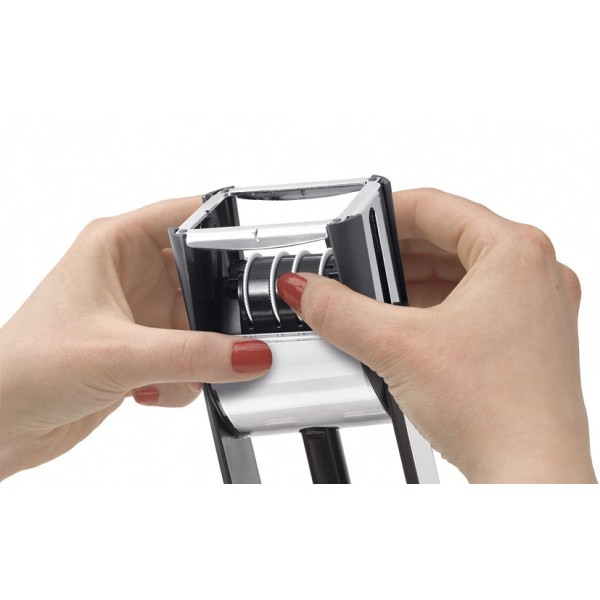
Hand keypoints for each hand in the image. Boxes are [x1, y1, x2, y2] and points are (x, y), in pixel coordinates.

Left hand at [0, 197, 271, 479]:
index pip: (187, 215)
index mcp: (115, 246)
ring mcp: (140, 314)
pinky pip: (191, 356)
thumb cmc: (24, 369)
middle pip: (205, 277)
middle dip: (217, 313)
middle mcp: (131, 274)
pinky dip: (184, 378)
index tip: (260, 257)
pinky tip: (148, 391)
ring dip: (198, 354)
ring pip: (202, 323)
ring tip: (168, 374)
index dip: (225, 230)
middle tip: (219, 337)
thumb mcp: (118, 354)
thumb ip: (193, 355)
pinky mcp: (143, 349)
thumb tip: (251, 353)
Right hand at [277, 188, 595, 482]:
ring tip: (377, 299)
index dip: (385, 212)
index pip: (436, 206)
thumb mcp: (398, 348)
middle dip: (396, 253)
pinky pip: (475, 301)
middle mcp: (536, 273)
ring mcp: (537, 307)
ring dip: (414, 280)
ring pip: (462, 271)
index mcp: (517, 252)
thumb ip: (339, 311)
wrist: (531, 477)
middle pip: (449, 238)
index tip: (356, 225)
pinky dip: (437, 305)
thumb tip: (305, 289)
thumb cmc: (499, 413)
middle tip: (358, 267)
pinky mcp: (529, 338)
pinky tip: (407, 326)